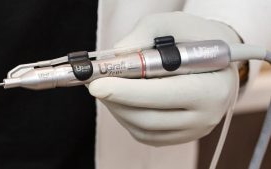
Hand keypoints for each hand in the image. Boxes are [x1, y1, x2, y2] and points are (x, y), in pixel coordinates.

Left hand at [88, 12, 239, 145]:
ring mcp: (194, 130)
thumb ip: (144, 35)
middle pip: (148, 118)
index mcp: (211, 87)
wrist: (218, 59)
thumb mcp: (173, 24)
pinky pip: (146, 134)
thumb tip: (115, 55)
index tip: (97, 84)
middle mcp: (206, 116)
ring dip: (118, 110)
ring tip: (108, 89)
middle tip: (95, 85)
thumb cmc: (196, 39)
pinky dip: (128, 118)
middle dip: (115, 101)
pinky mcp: (181, 135)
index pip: (162, 95)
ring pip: (143, 129)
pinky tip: (122, 101)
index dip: (125, 91)